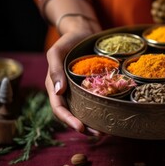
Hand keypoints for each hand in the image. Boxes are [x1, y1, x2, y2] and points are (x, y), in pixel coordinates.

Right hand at [45, 16, 103, 135]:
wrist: (82, 31)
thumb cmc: (68, 40)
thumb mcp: (57, 50)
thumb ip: (55, 68)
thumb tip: (57, 91)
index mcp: (54, 85)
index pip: (59, 108)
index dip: (68, 120)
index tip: (81, 128)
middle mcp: (65, 91)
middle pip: (71, 114)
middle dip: (83, 126)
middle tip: (99, 134)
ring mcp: (77, 89)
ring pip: (83, 111)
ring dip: (92, 122)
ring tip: (105, 131)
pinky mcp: (89, 86)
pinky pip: (93, 101)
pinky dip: (99, 110)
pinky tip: (110, 115)